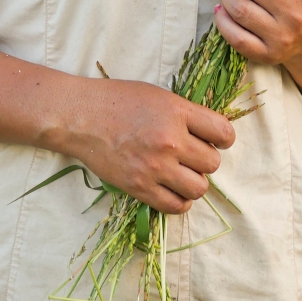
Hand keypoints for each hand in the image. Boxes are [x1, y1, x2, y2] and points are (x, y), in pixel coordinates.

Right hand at [0, 20, 234, 215]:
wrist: (77, 116)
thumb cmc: (116, 99)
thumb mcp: (157, 95)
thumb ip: (186, 112)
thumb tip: (213, 131)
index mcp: (177, 111)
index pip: (224, 133)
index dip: (223, 137)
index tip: (214, 138)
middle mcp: (170, 140)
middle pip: (213, 163)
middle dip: (206, 159)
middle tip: (191, 154)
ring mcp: (155, 167)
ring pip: (199, 187)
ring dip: (194, 181)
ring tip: (181, 172)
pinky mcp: (140, 188)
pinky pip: (176, 205)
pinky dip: (179, 200)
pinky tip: (170, 188)